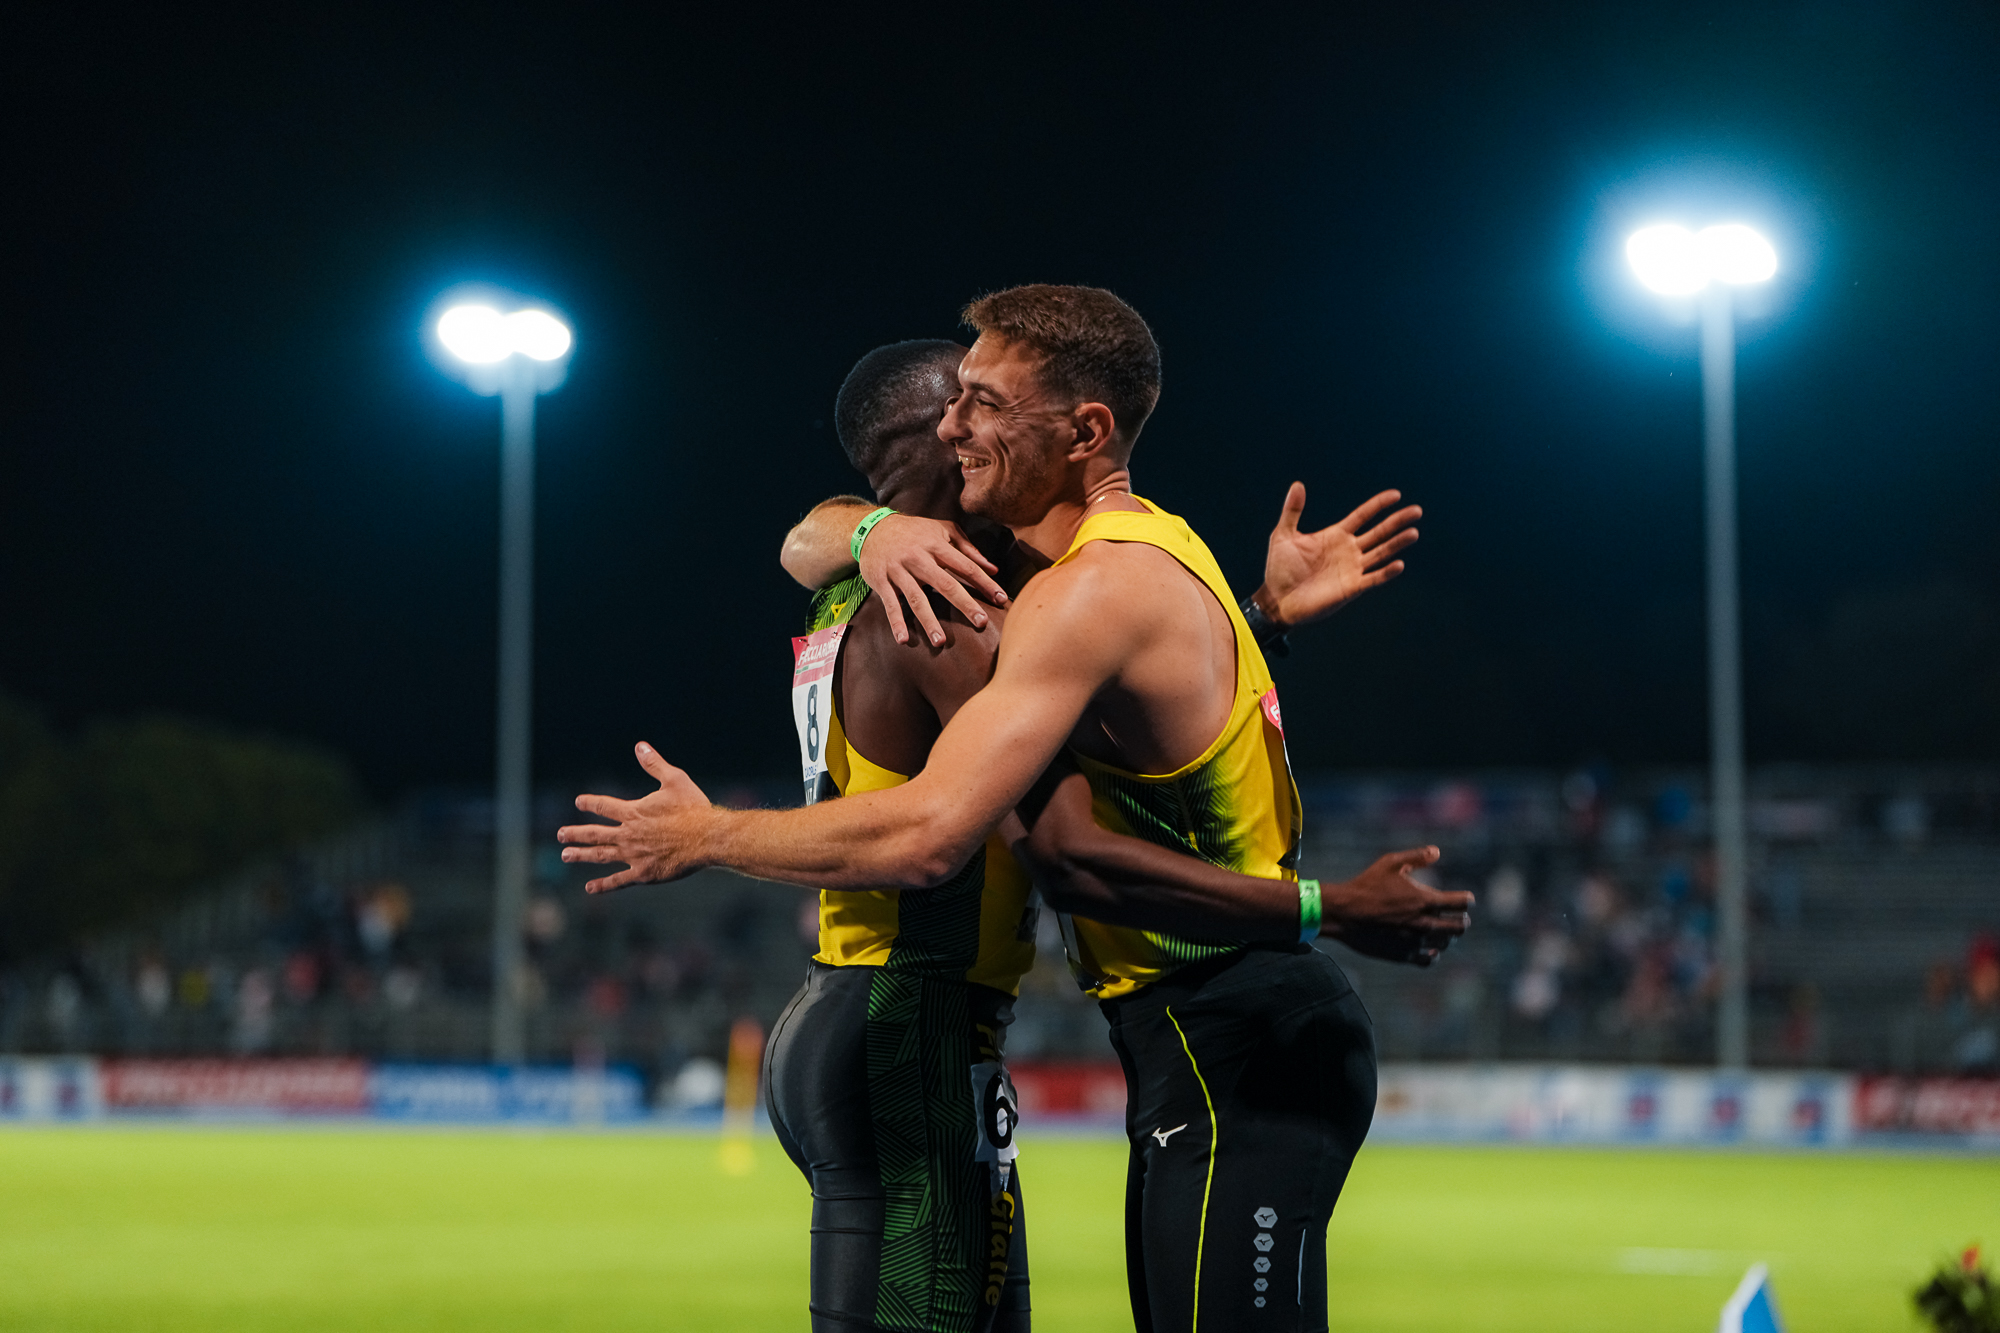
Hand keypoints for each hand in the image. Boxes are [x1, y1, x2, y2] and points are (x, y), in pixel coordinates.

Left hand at [556, 743, 714, 892]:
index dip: (591, 803)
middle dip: (576, 833)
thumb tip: (640, 746)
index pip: (605, 806)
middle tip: (560, 834)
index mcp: (634, 812)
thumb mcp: (675, 780)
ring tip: (565, 855)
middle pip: (595, 833)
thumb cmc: (693, 808)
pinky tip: (590, 887)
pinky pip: (618, 880)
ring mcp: (634, 855)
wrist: (706, 838)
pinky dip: (603, 884)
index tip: (579, 802)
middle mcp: (628, 834)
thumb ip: (654, 764)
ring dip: (581, 855)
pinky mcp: (643, 873)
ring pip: (601, 855)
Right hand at [859, 514, 1007, 646]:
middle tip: (981, 623)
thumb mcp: (942, 530)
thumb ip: (968, 548)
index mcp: (936, 545)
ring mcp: (898, 570)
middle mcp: (918, 558)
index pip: (965, 566)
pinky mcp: (881, 581)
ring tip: (940, 641)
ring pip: (916, 598)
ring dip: (928, 621)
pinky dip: (896, 622)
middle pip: (945, 584)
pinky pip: (890, 604)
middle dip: (964, 604)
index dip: (984, 583)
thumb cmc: (914, 532)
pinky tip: (904, 640)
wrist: (872, 528)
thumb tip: (993, 569)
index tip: (1001, 599)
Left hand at [1251, 483, 1420, 630]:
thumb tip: (1297, 484)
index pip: (1363, 516)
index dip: (1378, 505)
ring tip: (1413, 532)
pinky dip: (1386, 572)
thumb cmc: (1279, 569)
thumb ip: (1292, 510)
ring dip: (1397, 543)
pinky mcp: (1351, 588)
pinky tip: (1398, 564)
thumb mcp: (1283, 535)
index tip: (1396, 495)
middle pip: (1379, 532)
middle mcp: (1349, 550)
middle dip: (1397, 521)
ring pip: (1381, 553)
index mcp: (1336, 535)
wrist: (1277, 599)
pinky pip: (1373, 578)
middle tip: (1416, 511)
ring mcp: (1352, 569)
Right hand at [1320, 846, 1472, 966]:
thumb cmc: (1366, 885)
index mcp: (1426, 900)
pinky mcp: (1404, 955)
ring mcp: (1416, 942)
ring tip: (1441, 929)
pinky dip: (1433, 953)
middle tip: (1456, 915)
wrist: (1344, 913)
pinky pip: (1429, 960)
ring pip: (1447, 943)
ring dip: (1448, 936)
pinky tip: (1429, 947)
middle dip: (1462, 919)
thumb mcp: (1390, 863)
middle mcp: (1425, 923)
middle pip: (1461, 927)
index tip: (1463, 898)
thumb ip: (1416, 857)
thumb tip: (1437, 851)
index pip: (1463, 903)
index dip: (1467, 899)